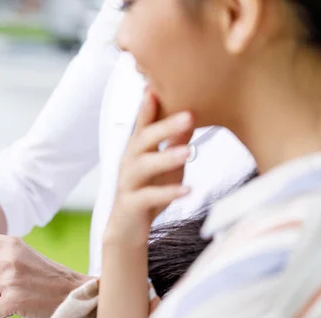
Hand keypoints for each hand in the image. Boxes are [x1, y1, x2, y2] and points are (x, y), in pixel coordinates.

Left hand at [0, 233, 90, 317]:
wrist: (71, 292)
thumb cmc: (41, 275)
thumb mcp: (15, 257)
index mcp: (5, 243)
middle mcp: (5, 257)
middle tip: (5, 286)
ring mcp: (9, 278)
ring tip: (15, 294)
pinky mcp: (12, 299)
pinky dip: (1, 312)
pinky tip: (18, 305)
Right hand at [105, 90, 194, 245]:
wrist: (128, 228)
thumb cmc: (149, 190)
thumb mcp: (166, 164)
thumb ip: (176, 142)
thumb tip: (192, 115)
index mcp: (136, 150)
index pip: (143, 124)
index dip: (148, 106)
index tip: (156, 87)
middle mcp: (128, 163)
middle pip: (143, 140)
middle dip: (165, 127)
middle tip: (189, 116)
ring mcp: (128, 183)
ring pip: (144, 167)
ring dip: (166, 157)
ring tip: (190, 153)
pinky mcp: (132, 204)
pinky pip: (149, 197)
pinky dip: (168, 193)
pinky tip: (187, 190)